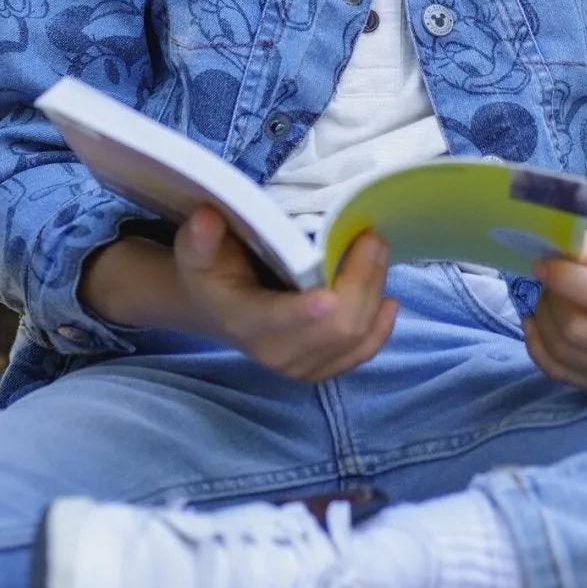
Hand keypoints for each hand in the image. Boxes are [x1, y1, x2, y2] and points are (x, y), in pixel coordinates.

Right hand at [173, 208, 397, 379]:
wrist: (218, 305)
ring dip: (374, 292)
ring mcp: (300, 366)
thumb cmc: (212, 269)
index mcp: (243, 321)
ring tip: (377, 251)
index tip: (327, 297)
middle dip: (360, 281)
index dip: (301, 313)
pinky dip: (380, 326)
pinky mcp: (321, 368)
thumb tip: (207, 219)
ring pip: (355, 337)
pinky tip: (389, 300)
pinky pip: (361, 353)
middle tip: (371, 237)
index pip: (275, 321)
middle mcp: (273, 352)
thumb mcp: (197, 249)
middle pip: (334, 328)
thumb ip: (201, 237)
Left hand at [524, 231, 586, 394]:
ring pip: (562, 351)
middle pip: (574, 327)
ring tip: (552, 297)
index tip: (543, 262)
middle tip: (550, 279)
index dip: (559, 275)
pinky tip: (536, 324)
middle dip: (550, 298)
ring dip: (543, 319)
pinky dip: (538, 347)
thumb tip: (547, 258)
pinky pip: (560, 373)